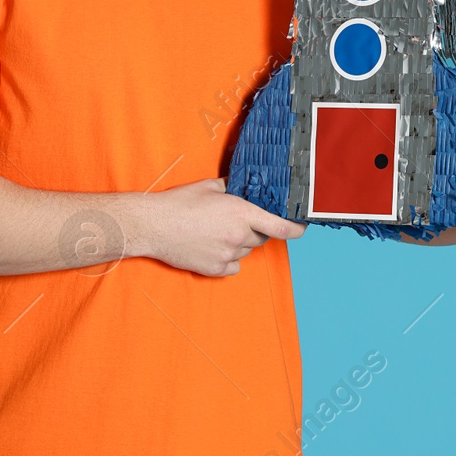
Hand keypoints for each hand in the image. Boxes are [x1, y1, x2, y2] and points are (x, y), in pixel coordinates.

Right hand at [136, 177, 306, 276]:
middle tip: (235, 221)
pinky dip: (229, 259)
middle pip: (260, 237)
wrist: (153, 226)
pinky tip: (213, 248)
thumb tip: (240, 186)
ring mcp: (227, 254)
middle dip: (254, 229)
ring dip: (239, 243)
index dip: (295, 229)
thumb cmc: (178, 203)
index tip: (301, 228)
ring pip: (246, 250)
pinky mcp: (215, 269)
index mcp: (241, 212)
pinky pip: (233, 266)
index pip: (280, 226)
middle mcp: (238, 235)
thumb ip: (231, 188)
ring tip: (216, 232)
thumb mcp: (209, 186)